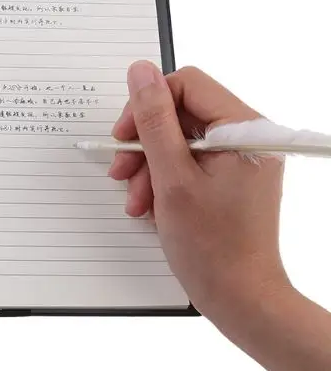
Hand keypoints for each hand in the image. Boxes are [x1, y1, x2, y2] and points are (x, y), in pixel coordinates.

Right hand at [109, 62, 289, 324]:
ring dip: (149, 166)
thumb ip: (153, 121)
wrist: (241, 298)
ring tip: (137, 200)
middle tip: (123, 172)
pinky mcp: (230, 178)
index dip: (147, 106)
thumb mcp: (171, 178)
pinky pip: (188, 162)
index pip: (187, 85)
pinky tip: (152, 205)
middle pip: (181, 113)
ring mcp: (239, 159)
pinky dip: (163, 179)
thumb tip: (140, 72)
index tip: (124, 137)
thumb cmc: (213, 247)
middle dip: (145, 143)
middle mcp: (247, 139)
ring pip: (179, 139)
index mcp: (244, 130)